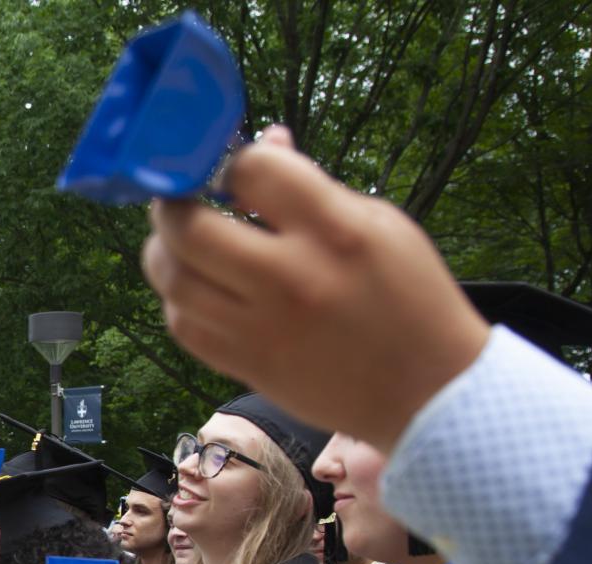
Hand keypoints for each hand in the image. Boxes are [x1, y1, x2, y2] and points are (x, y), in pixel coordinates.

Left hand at [141, 125, 488, 452]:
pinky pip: (183, 326)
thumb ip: (310, 186)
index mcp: (335, 232)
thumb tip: (262, 142)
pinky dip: (177, 299)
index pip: (252, 171)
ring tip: (176, 241)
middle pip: (190, 229)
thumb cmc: (408, 298)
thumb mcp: (379, 225)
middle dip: (170, 205)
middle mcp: (292, 280)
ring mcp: (263, 328)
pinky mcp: (248, 367)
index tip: (227, 167)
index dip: (229, 160)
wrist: (429, 393)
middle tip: (175, 201)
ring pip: (174, 280)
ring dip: (162, 252)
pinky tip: (194, 287)